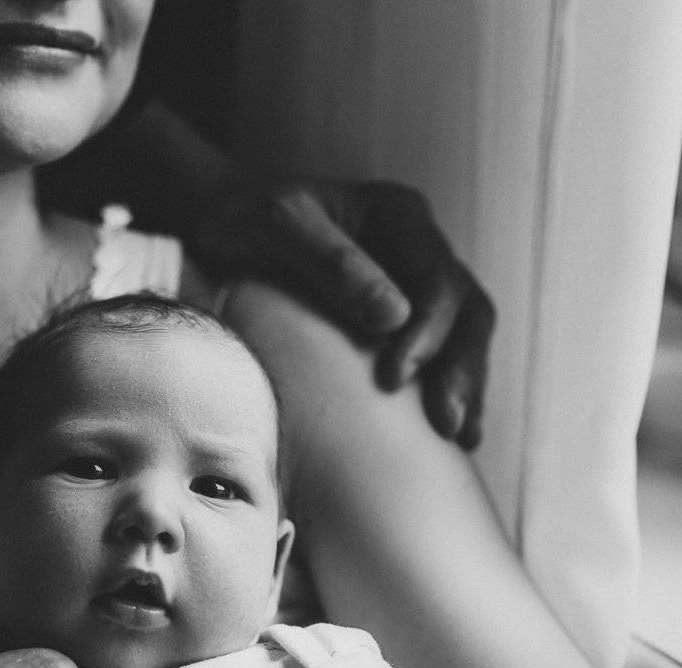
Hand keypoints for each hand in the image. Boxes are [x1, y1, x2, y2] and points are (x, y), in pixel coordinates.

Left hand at [187, 179, 493, 449]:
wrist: (215, 220)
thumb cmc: (242, 217)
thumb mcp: (279, 226)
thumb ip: (333, 263)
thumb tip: (394, 317)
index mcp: (399, 216)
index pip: (438, 278)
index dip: (429, 331)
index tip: (396, 379)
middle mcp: (416, 248)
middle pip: (467, 310)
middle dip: (462, 368)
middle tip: (447, 423)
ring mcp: (411, 282)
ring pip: (463, 336)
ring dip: (465, 386)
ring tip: (463, 438)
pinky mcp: (396, 317)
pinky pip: (438, 353)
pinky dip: (444, 389)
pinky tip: (451, 435)